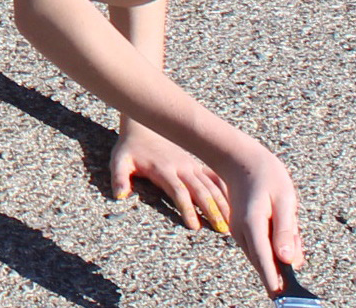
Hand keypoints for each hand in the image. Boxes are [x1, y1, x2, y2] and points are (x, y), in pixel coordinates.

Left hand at [109, 121, 230, 232]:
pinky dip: (224, 188)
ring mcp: (191, 166)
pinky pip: (213, 177)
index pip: (178, 192)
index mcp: (163, 170)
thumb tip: (119, 196)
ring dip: (222, 203)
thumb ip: (118, 177)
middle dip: (212, 211)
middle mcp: (181, 168)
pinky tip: (237, 201)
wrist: (144, 125)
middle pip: (200, 191)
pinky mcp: (196, 165)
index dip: (187, 209)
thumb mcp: (119, 160)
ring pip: (211, 186)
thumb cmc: (131, 147)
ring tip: (233, 222)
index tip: (195, 226)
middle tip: (223, 230)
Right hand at [213, 136, 303, 294]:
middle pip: (265, 262)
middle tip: (296, 256)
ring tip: (289, 226)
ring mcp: (240, 232)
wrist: (239, 158)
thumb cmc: (266, 176)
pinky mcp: (242, 230)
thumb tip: (289, 261)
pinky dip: (275, 246)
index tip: (283, 299)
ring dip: (280, 255)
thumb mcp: (285, 200)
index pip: (265, 262)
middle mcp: (242, 232)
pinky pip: (261, 246)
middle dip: (283, 269)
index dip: (275, 282)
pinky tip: (284, 230)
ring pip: (264, 255)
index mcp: (253, 225)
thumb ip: (286, 232)